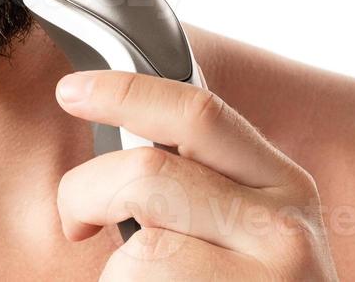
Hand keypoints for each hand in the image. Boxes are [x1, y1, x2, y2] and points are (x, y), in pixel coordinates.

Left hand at [54, 70, 339, 280]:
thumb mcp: (250, 225)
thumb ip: (202, 177)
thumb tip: (117, 127)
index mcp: (284, 184)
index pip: (198, 113)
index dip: (124, 92)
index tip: (70, 91)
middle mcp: (285, 231)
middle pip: (146, 177)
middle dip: (84, 193)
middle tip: (76, 221)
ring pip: (137, 254)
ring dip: (114, 273)